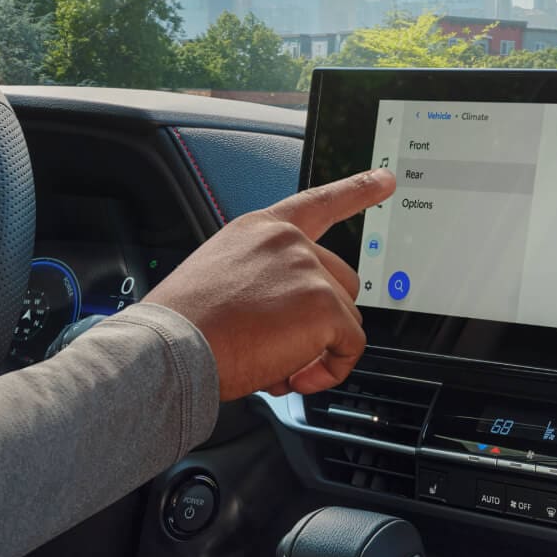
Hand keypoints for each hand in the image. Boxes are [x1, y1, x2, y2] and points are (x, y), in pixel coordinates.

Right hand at [144, 169, 393, 399]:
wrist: (172, 348)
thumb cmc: (185, 326)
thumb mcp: (222, 281)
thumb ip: (265, 283)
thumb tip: (290, 320)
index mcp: (261, 230)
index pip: (318, 203)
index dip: (357, 190)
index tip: (385, 180)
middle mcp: (289, 242)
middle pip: (341, 283)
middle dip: (322, 322)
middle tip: (283, 351)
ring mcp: (309, 271)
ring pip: (346, 319)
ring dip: (319, 351)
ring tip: (276, 366)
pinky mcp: (323, 306)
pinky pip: (351, 347)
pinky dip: (330, 370)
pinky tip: (295, 377)